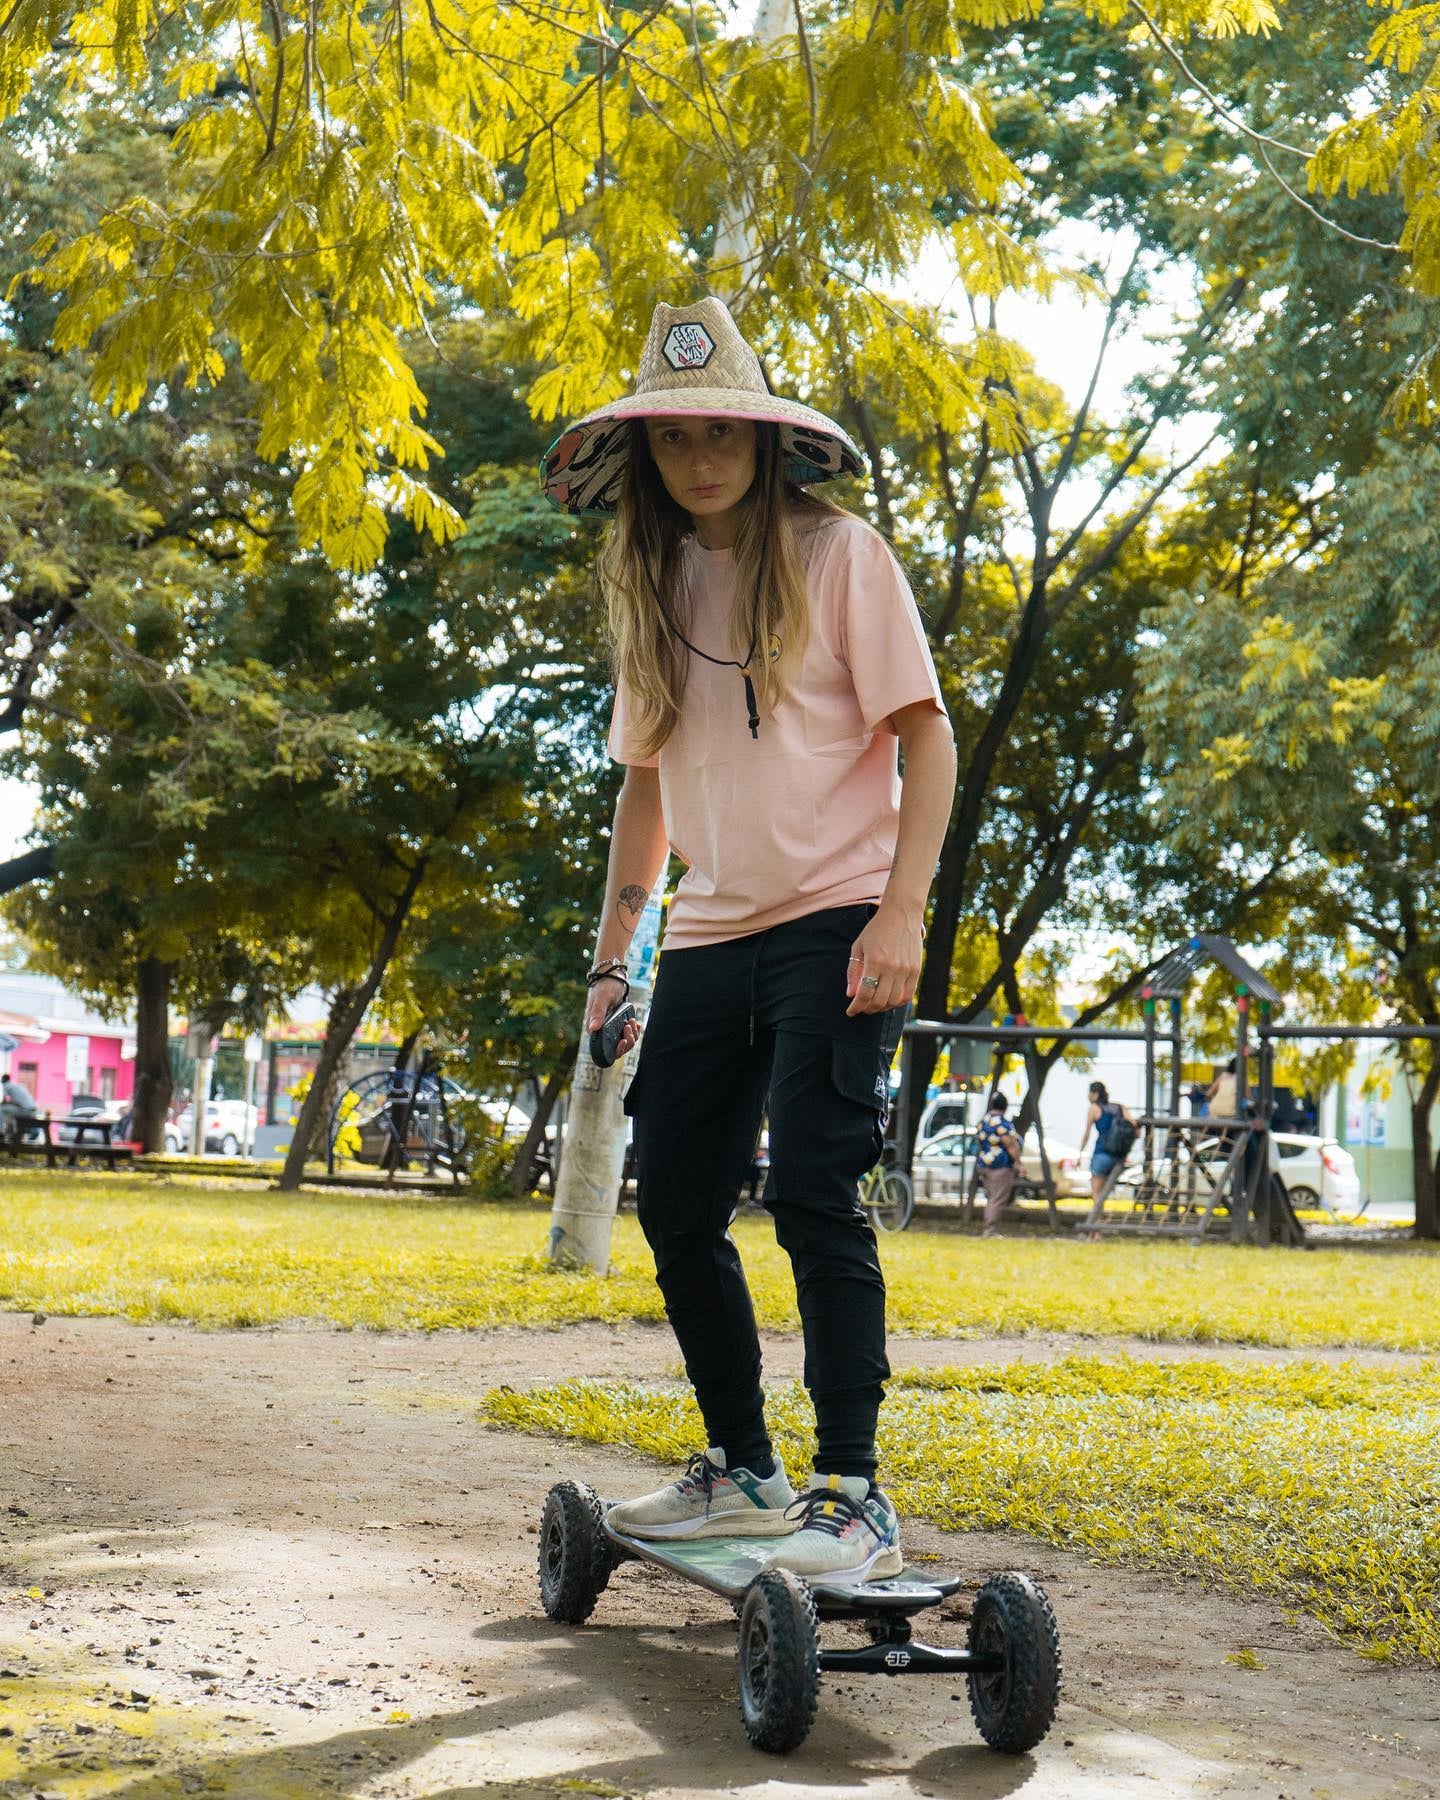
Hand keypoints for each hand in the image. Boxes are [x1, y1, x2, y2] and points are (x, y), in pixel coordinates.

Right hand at [585, 973, 640, 1056]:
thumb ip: (597, 1013)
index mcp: (593, 1029)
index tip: (624, 1040)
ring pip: (624, 1042)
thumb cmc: (605, 986)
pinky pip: (628, 1035)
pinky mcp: (618, 1025)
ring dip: (632, 1035)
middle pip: (617, 1048)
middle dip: (627, 1040)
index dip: (616, 1049)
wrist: (613, 977)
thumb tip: (593, 1029)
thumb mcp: (602, 999)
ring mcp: (610, 1029)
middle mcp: (601, 1031)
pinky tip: (635, 1023)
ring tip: (632, 1021)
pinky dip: (634, 1031)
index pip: (604, 1049)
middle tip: (629, 1026)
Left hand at [846, 902, 922, 1016]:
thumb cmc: (877, 929)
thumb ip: (853, 971)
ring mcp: (906, 970)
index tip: (850, 1011)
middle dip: (867, 1009)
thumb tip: (851, 994)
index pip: (864, 994)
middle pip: (879, 1001)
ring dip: (881, 1007)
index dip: (856, 1006)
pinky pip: (908, 995)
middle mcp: (892, 968)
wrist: (901, 914)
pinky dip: (897, 1002)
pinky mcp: (916, 970)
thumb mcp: (859, 946)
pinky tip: (889, 1000)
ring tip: (874, 1004)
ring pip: (893, 1001)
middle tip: (861, 1007)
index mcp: (875, 961)